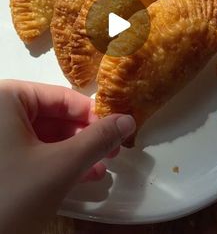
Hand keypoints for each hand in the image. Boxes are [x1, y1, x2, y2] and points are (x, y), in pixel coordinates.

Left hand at [0, 80, 135, 233]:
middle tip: (113, 151)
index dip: (92, 114)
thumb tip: (128, 120)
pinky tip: (83, 175)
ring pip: (46, 136)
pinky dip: (59, 162)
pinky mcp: (1, 159)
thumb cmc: (12, 195)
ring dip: (76, 152)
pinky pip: (34, 152)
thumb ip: (97, 139)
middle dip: (85, 137)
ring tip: (102, 166)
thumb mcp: (60, 165)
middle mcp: (0, 111)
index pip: (61, 96)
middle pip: (54, 116)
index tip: (118, 129)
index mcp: (7, 98)